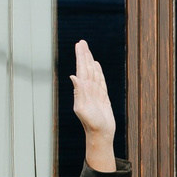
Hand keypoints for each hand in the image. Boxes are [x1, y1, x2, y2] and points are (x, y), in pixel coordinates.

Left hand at [68, 41, 115, 168]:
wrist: (100, 135)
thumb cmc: (91, 124)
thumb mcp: (82, 109)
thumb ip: (78, 92)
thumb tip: (73, 76)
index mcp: (82, 90)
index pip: (81, 69)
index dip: (80, 57)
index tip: (79, 45)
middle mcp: (88, 89)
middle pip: (86, 68)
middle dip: (84, 55)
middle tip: (82, 42)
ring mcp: (95, 93)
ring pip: (93, 73)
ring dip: (90, 61)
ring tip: (87, 51)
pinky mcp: (102, 97)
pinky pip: (100, 81)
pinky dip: (98, 72)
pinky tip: (96, 66)